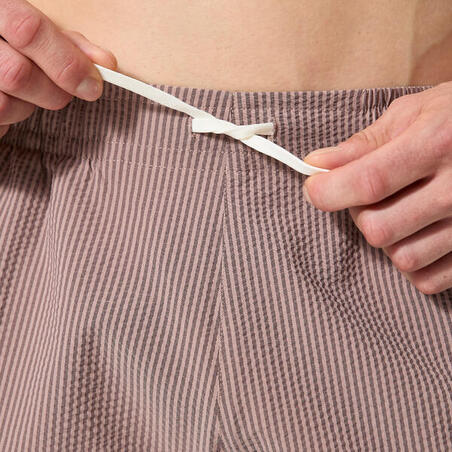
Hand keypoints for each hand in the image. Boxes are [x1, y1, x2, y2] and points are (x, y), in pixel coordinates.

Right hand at [0, 0, 117, 138]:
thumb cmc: (13, 41)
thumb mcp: (41, 33)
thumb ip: (70, 45)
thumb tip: (106, 64)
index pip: (28, 30)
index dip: (67, 62)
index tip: (93, 86)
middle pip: (18, 75)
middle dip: (53, 91)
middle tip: (63, 91)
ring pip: (6, 105)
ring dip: (30, 106)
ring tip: (28, 92)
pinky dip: (12, 120)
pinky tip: (12, 100)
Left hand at [302, 82, 451, 294]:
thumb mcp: (414, 114)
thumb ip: (363, 144)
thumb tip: (316, 165)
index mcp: (437, 144)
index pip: (369, 181)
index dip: (329, 191)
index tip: (314, 189)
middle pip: (379, 229)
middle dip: (362, 215)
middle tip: (372, 197)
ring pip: (402, 258)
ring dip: (389, 239)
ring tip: (403, 212)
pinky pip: (428, 279)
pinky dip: (415, 262)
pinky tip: (420, 234)